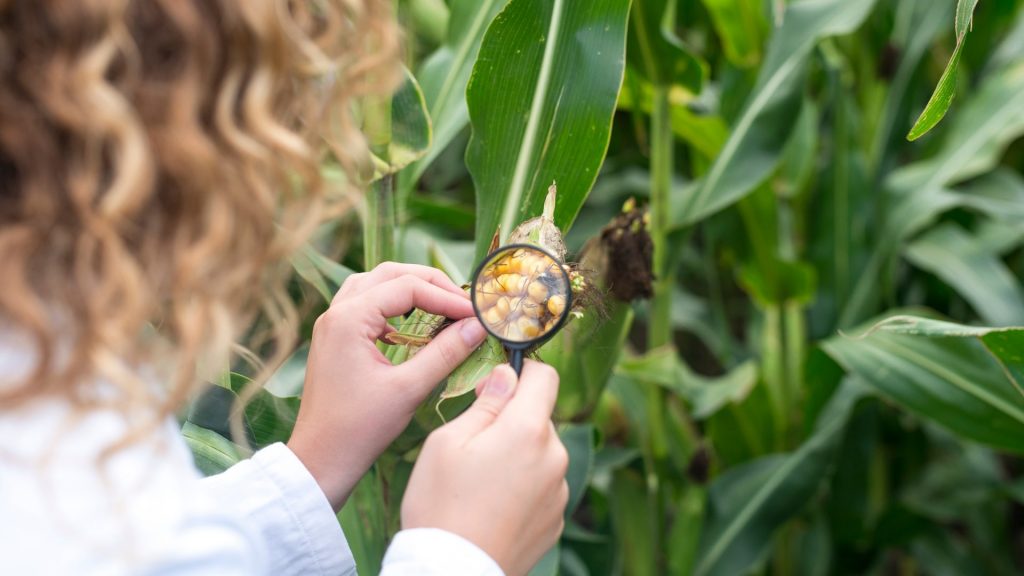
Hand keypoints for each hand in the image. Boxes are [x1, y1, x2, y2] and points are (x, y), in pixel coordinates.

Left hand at [288, 262, 487, 510]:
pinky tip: (413, 327)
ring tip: (442, 306)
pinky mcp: (335, 339)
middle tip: (463, 303)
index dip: (447, 297)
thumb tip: (477, 326)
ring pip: (376, 284)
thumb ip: (445, 353)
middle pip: (390, 275)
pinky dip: (393, 306)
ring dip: (410, 289)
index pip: (408, 287)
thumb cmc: (359, 429)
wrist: (320, 460)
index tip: (476, 314)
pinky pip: (366, 305)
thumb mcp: (409, 389)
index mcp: (349, 319)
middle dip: (430, 284)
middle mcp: (337, 313)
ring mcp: (332, 324)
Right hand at [400, 361, 569, 575]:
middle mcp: (554, 457)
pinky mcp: (556, 518)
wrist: (452, 572)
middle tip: (474, 443)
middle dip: (512, 420)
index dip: (520, 373)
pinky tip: (493, 504)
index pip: (546, 377)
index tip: (494, 387)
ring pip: (541, 452)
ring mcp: (558, 490)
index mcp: (528, 430)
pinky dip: (523, 486)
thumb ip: (485, 403)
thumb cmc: (441, 505)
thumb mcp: (448, 442)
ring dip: (519, 454)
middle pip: (540, 417)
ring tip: (481, 482)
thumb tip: (506, 376)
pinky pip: (542, 485)